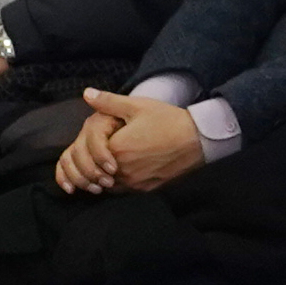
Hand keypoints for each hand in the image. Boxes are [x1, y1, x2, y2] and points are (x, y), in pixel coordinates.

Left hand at [60, 86, 206, 195]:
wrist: (198, 140)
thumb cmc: (169, 121)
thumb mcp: (137, 106)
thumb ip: (108, 102)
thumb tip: (87, 94)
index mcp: (116, 149)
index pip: (87, 153)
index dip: (88, 144)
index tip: (99, 136)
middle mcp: (122, 171)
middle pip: (94, 171)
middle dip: (93, 160)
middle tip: (100, 148)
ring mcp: (134, 183)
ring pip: (106, 184)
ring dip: (103, 174)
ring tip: (111, 159)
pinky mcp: (145, 190)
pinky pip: (122, 190)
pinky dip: (117, 182)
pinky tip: (125, 168)